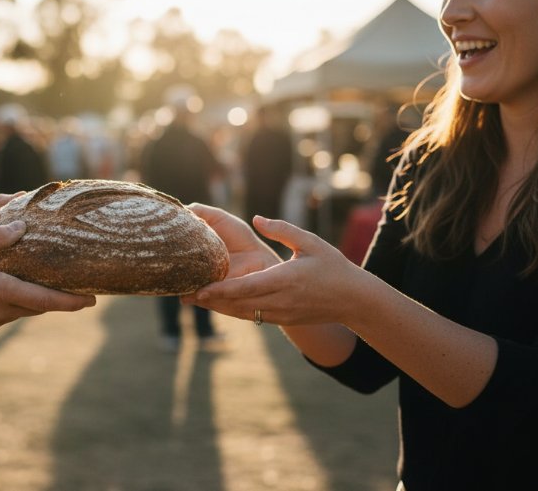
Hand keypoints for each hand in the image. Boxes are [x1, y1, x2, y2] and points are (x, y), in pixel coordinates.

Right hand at [0, 219, 95, 333]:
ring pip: (20, 311)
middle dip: (57, 300)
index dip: (71, 301)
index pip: (46, 300)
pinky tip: (8, 290)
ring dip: (34, 300)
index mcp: (0, 291)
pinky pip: (4, 314)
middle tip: (76, 288)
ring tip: (45, 285)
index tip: (93, 300)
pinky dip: (14, 303)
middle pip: (37, 307)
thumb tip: (22, 227)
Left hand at [183, 216, 370, 325]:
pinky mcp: (282, 320)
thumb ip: (282, 229)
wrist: (355, 301)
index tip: (199, 289)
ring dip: (218, 308)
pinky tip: (217, 305)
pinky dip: (233, 311)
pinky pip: (252, 317)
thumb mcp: (310, 242)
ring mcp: (280, 313)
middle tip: (183, 295)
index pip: (246, 288)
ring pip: (242, 313)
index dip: (221, 290)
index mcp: (284, 280)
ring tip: (193, 300)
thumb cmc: (334, 267)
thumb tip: (257, 218)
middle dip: (210, 301)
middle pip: (237, 304)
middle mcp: (279, 300)